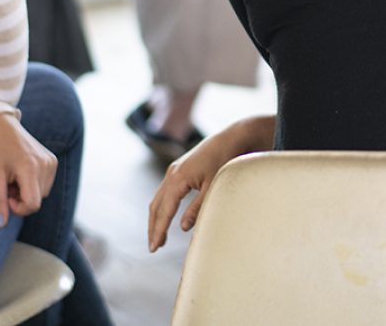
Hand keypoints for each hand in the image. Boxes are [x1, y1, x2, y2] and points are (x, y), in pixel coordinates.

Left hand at [0, 112, 57, 226]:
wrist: (4, 127)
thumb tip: (1, 224)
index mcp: (31, 168)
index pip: (33, 204)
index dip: (18, 209)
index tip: (6, 198)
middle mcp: (46, 165)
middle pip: (38, 200)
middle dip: (21, 199)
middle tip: (7, 185)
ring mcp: (52, 162)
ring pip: (42, 193)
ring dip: (27, 192)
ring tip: (14, 178)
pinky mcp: (53, 160)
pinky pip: (46, 183)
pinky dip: (34, 184)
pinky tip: (22, 173)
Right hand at [147, 116, 274, 251]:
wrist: (231, 137)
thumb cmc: (225, 160)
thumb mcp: (213, 186)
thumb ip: (197, 208)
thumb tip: (183, 228)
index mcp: (178, 178)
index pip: (164, 210)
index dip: (158, 230)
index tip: (154, 248)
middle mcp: (172, 173)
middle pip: (156, 205)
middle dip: (154, 227)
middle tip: (154, 247)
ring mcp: (174, 169)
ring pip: (158, 198)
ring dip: (157, 217)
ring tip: (159, 237)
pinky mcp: (179, 168)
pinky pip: (165, 191)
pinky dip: (163, 206)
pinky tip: (166, 216)